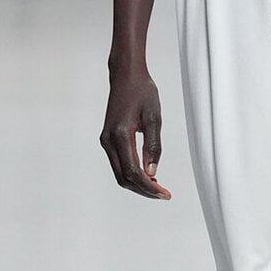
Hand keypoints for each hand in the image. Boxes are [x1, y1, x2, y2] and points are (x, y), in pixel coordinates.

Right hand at [101, 62, 171, 199]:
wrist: (125, 76)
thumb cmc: (142, 92)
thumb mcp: (154, 117)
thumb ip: (153, 146)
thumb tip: (152, 172)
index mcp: (120, 135)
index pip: (133, 172)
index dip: (149, 187)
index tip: (165, 194)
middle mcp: (108, 141)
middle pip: (124, 178)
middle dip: (144, 190)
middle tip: (164, 194)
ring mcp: (106, 141)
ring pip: (120, 173)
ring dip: (138, 183)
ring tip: (158, 187)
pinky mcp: (108, 139)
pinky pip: (119, 163)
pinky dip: (132, 173)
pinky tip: (148, 174)